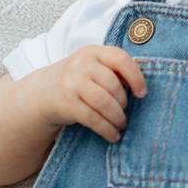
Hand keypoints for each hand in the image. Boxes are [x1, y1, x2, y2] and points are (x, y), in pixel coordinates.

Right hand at [30, 44, 147, 142]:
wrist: (45, 91)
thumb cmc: (80, 79)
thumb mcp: (95, 67)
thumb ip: (115, 71)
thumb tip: (139, 88)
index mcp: (93, 52)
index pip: (120, 59)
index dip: (136, 77)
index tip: (142, 93)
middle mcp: (81, 65)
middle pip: (113, 85)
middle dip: (123, 103)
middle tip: (125, 112)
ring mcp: (71, 83)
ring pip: (104, 103)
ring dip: (117, 118)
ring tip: (121, 124)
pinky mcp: (66, 103)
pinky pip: (93, 119)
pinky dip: (106, 130)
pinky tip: (113, 136)